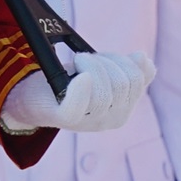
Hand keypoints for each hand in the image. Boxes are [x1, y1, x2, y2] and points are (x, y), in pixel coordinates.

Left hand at [0, 48, 153, 135]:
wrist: (36, 97)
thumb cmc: (70, 83)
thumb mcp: (103, 75)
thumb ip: (126, 71)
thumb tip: (144, 60)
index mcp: (124, 110)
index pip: (137, 79)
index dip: (121, 60)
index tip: (103, 57)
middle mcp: (111, 120)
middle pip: (123, 82)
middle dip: (104, 61)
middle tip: (85, 59)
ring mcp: (89, 122)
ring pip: (104, 89)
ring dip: (89, 64)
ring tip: (77, 63)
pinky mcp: (66, 118)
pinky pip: (78, 105)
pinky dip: (81, 90)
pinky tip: (81, 77)